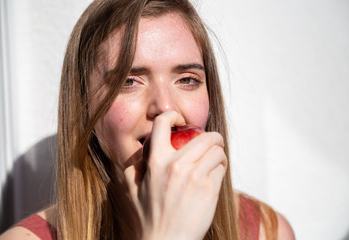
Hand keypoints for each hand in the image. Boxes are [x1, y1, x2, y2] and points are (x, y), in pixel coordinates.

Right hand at [124, 111, 226, 239]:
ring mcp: (195, 177)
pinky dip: (221, 167)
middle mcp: (176, 165)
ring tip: (215, 159)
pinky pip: (221, 167)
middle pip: (204, 136)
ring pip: (217, 150)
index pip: (163, 124)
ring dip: (218, 153)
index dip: (174, 116)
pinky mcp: (209, 189)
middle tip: (211, 143)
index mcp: (155, 162)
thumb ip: (133, 166)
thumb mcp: (130, 189)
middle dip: (211, 137)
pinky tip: (215, 173)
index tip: (181, 120)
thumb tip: (142, 151)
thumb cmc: (147, 218)